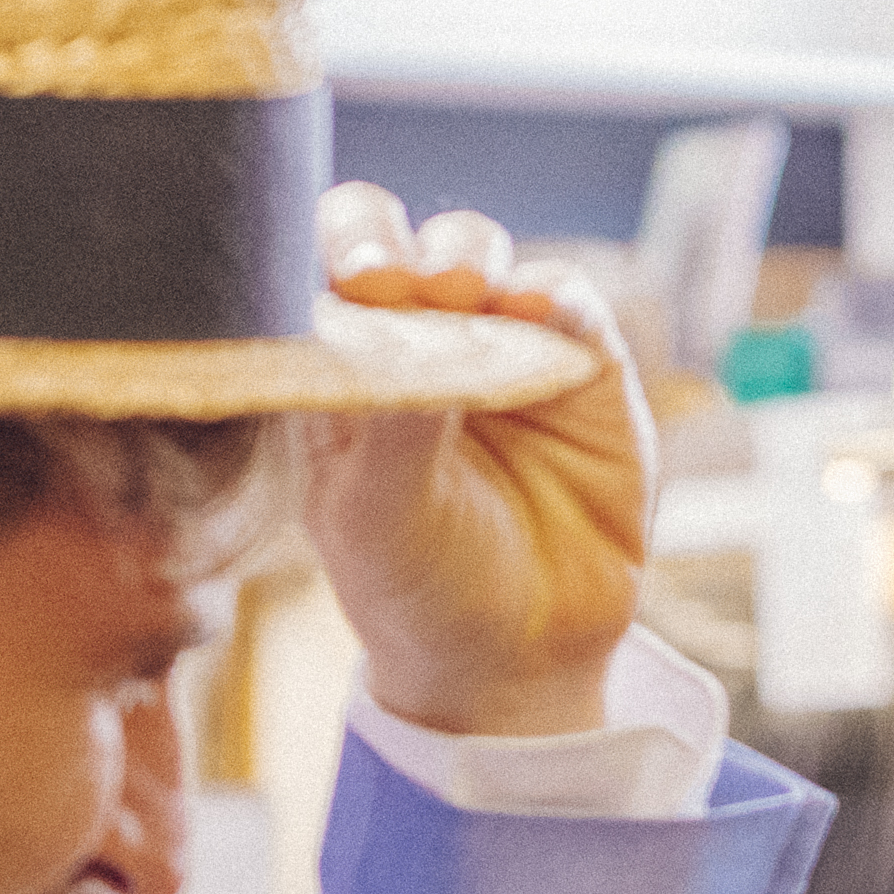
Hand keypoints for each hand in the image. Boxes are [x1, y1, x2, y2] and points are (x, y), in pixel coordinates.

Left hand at [278, 181, 655, 738]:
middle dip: (386, 236)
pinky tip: (540, 316)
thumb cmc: (421, 588)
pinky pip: (565, 300)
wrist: (522, 657)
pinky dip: (552, 296)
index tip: (349, 279)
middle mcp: (410, 344)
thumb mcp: (382, 518)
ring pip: (475, 251)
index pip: (316, 278)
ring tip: (463, 291)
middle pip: (390, 240)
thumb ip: (393, 427)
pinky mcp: (577, 362)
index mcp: (338, 375)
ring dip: (466, 254)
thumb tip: (418, 336)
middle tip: (392, 277)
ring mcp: (494, 345)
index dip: (325, 255)